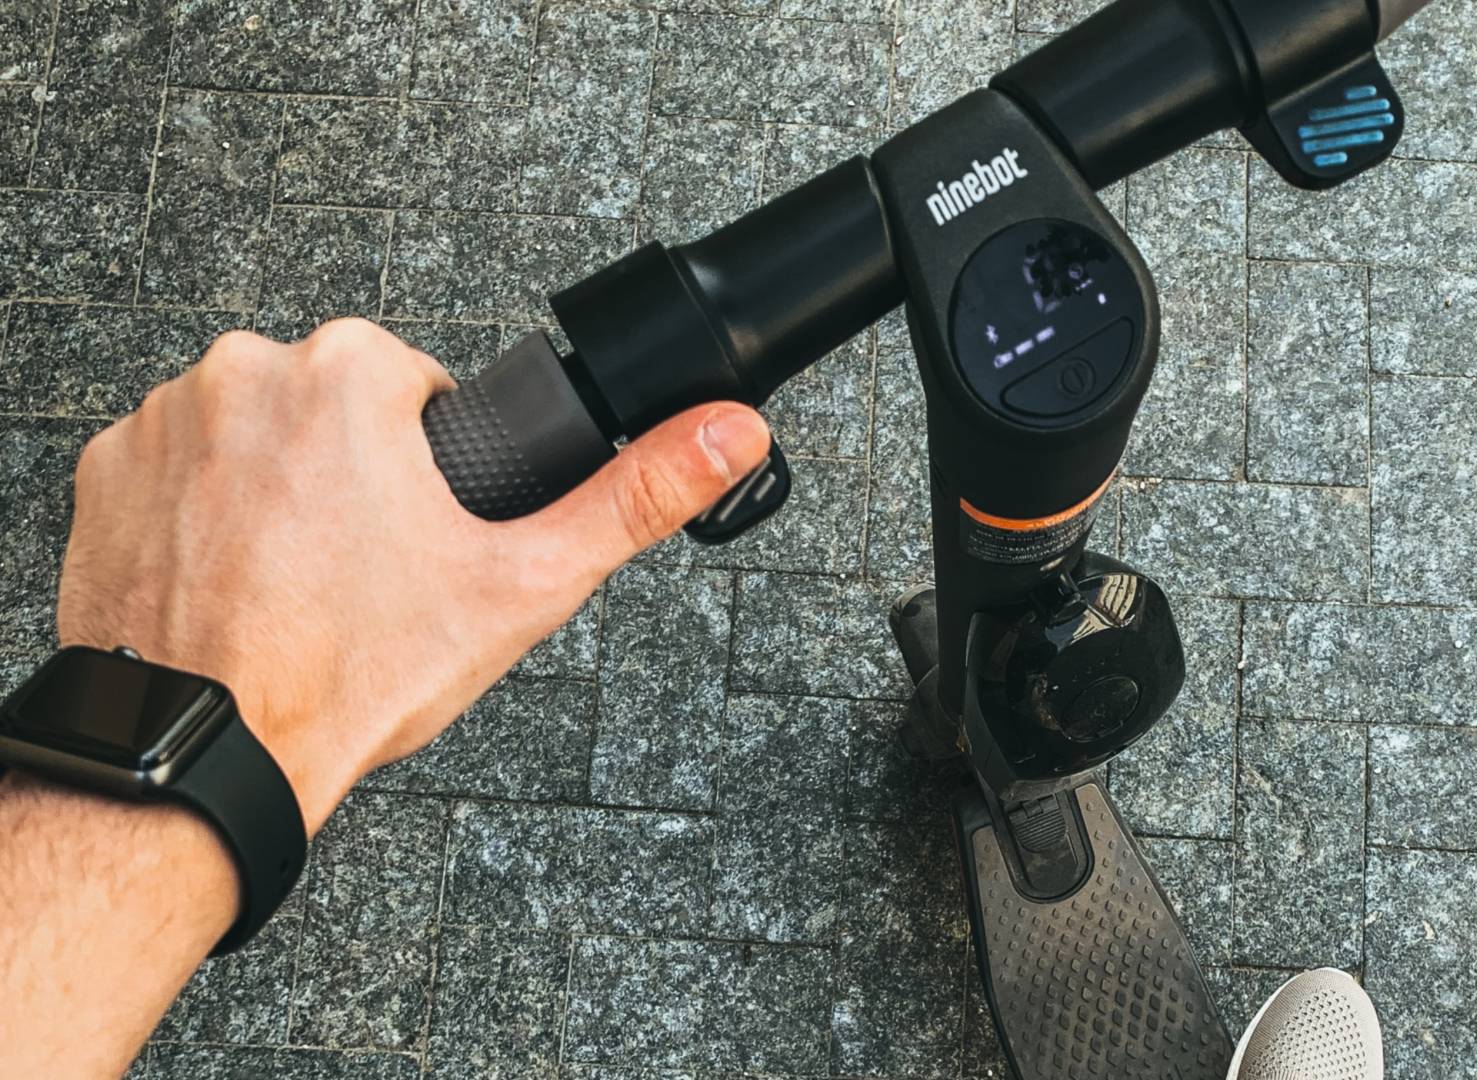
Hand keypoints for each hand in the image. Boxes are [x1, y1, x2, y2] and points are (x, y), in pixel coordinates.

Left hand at [55, 318, 769, 833]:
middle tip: (366, 575)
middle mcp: (240, 373)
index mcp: (348, 372)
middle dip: (354, 478)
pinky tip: (239, 586)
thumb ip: (638, 494)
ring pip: (257, 437)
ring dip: (280, 494)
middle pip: (333, 408)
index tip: (418, 536)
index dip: (431, 470)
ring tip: (301, 588)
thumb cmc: (349, 672)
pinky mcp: (100, 474)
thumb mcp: (527, 582)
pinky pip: (180, 471)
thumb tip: (728, 429)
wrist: (212, 755)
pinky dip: (208, 518)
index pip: (415, 387)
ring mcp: (159, 422)